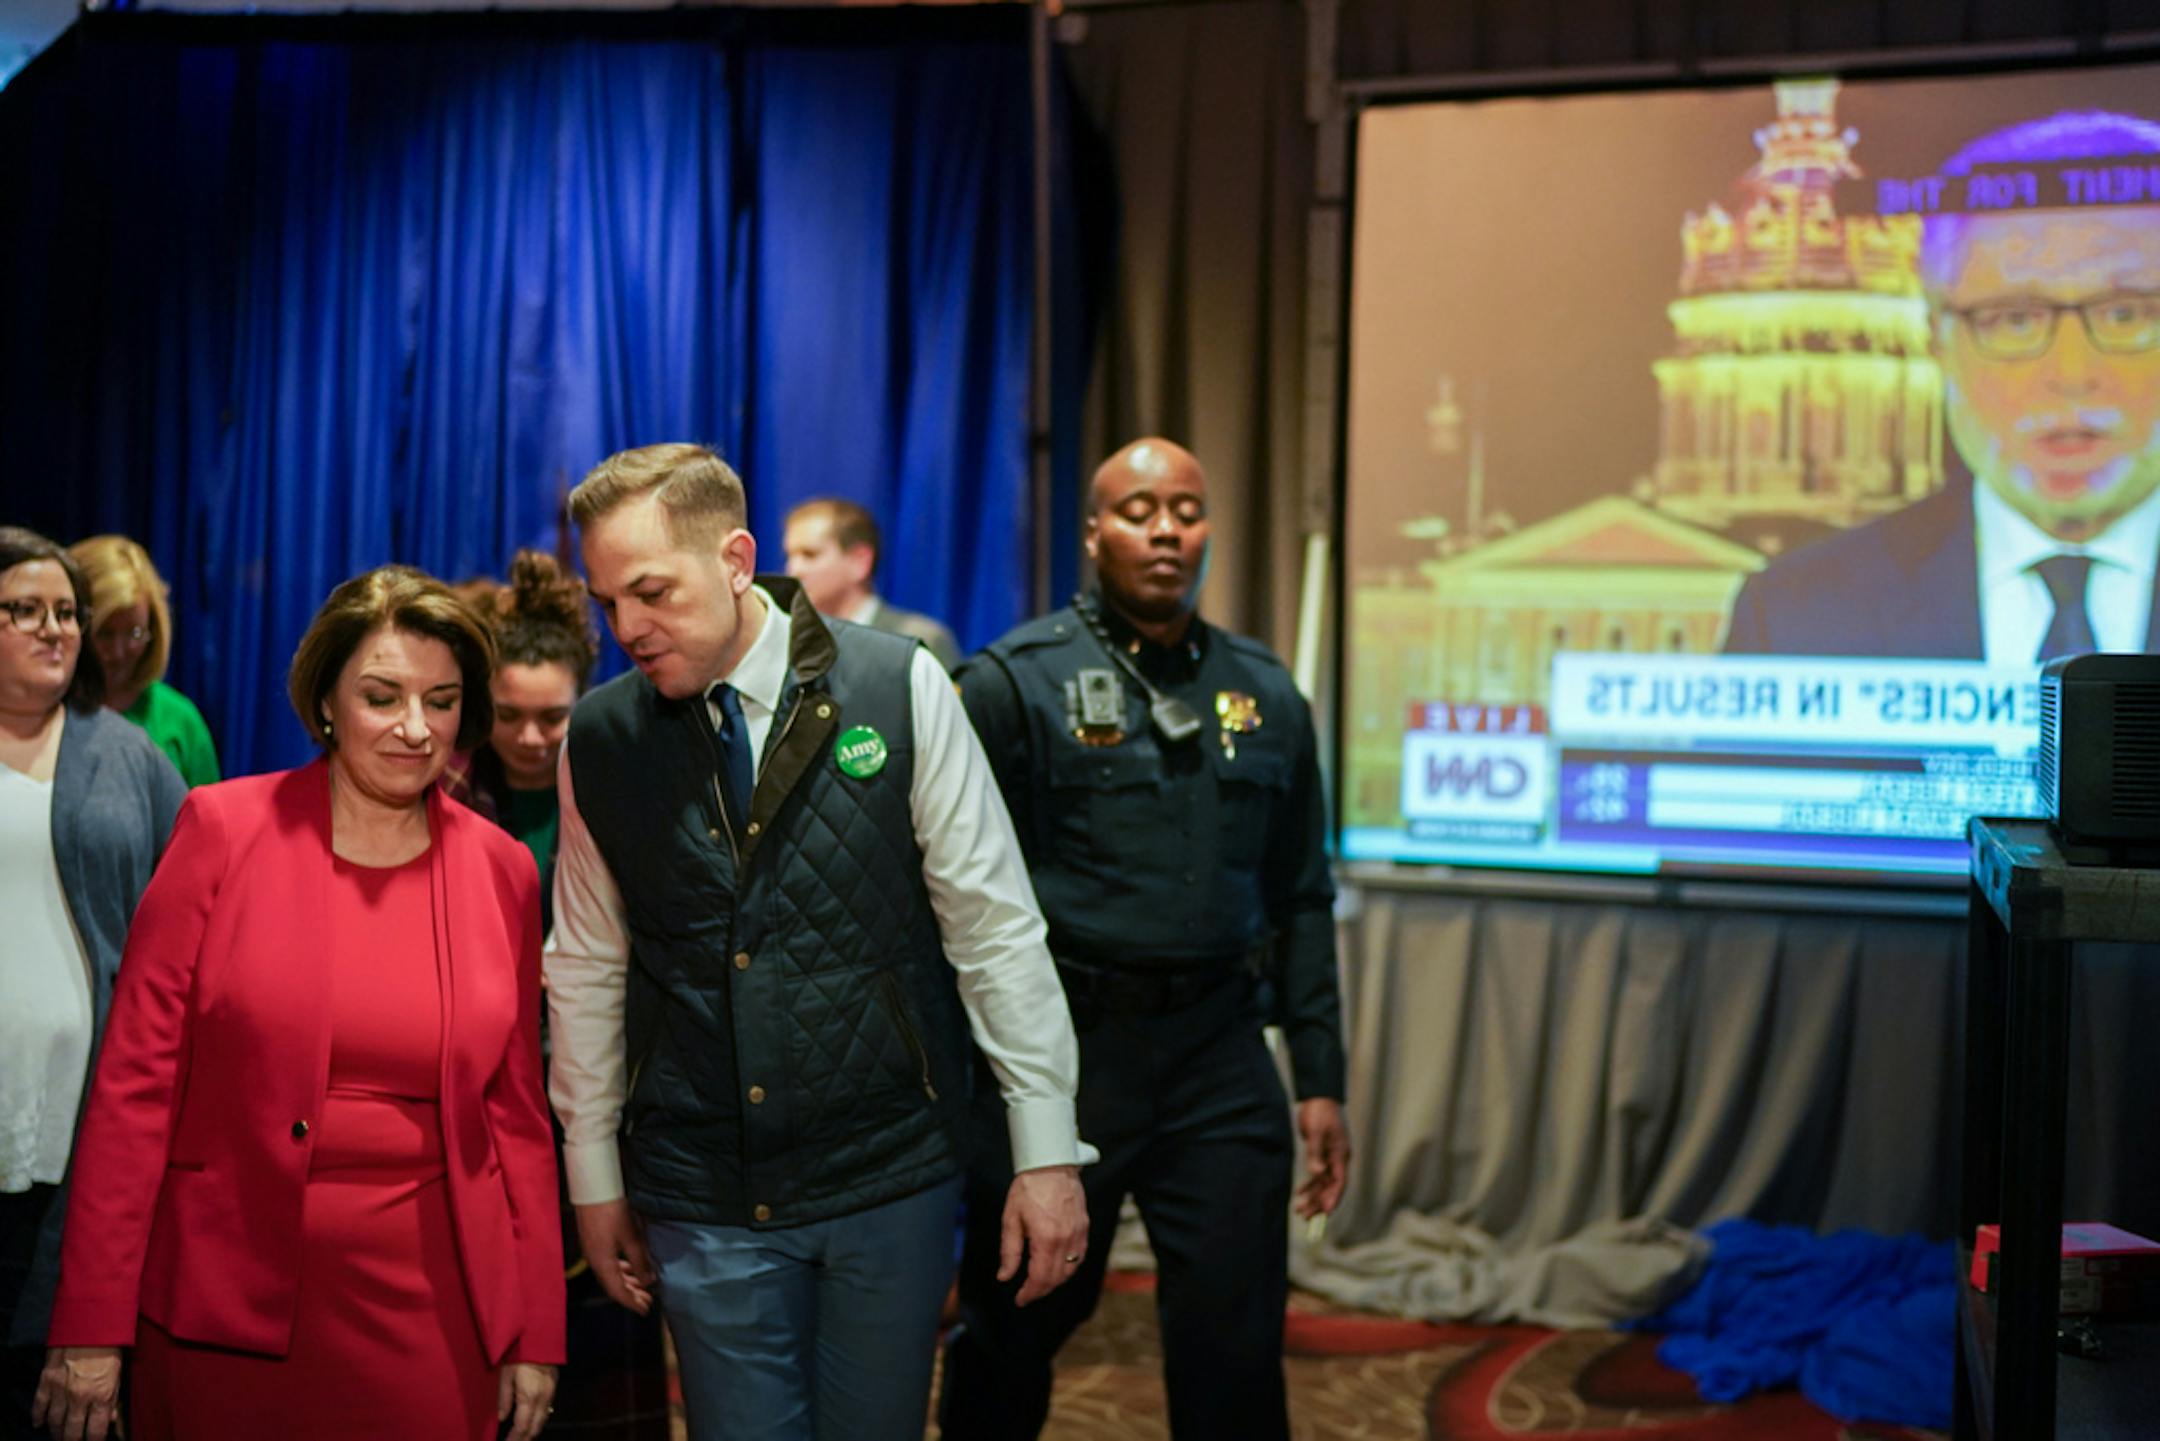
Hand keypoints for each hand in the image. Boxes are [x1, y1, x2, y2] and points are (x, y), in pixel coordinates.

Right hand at [31, 1345, 120, 1440]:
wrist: (90, 1323)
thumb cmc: (110, 1347)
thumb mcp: (119, 1375)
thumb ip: (114, 1400)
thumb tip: (112, 1420)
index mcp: (101, 1395)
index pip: (95, 1431)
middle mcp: (80, 1397)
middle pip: (71, 1432)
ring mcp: (61, 1390)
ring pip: (54, 1422)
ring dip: (56, 1432)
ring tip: (60, 1436)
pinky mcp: (47, 1380)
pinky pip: (39, 1404)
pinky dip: (38, 1416)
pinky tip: (40, 1424)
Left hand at [498, 1361, 557, 1440]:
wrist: (540, 1336)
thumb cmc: (518, 1354)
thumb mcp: (506, 1375)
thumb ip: (504, 1397)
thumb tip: (502, 1418)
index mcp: (528, 1397)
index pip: (522, 1426)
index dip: (514, 1439)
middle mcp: (542, 1398)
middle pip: (535, 1427)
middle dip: (525, 1438)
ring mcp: (550, 1393)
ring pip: (543, 1420)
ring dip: (533, 1431)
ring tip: (522, 1437)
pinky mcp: (554, 1387)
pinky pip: (547, 1410)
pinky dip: (539, 1420)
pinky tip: (532, 1421)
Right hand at [574, 1198, 655, 1313]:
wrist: (593, 1187)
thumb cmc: (614, 1210)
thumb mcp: (632, 1236)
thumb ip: (640, 1260)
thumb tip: (648, 1281)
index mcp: (602, 1263)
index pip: (617, 1291)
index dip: (632, 1302)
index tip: (646, 1310)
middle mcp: (594, 1260)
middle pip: (613, 1285)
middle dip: (631, 1294)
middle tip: (649, 1300)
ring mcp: (592, 1251)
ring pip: (611, 1274)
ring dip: (627, 1281)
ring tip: (643, 1285)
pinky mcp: (594, 1241)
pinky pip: (608, 1263)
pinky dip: (621, 1269)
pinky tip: (631, 1266)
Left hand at [1001, 1164, 1087, 1306]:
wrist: (1051, 1164)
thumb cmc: (1028, 1188)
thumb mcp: (1011, 1218)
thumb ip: (1009, 1251)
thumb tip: (1005, 1276)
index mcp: (1046, 1239)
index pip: (1040, 1278)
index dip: (1029, 1294)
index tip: (1020, 1299)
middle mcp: (1066, 1239)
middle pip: (1056, 1279)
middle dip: (1040, 1291)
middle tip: (1027, 1294)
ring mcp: (1079, 1234)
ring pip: (1071, 1270)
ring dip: (1055, 1281)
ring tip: (1040, 1282)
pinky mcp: (1085, 1227)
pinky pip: (1080, 1256)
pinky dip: (1069, 1267)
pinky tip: (1057, 1266)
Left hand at [1295, 1097, 1350, 1219]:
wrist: (1319, 1096)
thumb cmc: (1320, 1112)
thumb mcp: (1316, 1131)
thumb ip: (1315, 1153)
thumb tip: (1317, 1173)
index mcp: (1341, 1155)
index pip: (1339, 1182)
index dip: (1333, 1198)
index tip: (1325, 1213)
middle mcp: (1338, 1159)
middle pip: (1331, 1187)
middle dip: (1319, 1203)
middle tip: (1305, 1217)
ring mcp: (1331, 1158)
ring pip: (1324, 1183)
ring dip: (1313, 1197)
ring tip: (1300, 1210)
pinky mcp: (1322, 1154)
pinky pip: (1318, 1175)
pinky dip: (1310, 1185)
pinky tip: (1300, 1193)